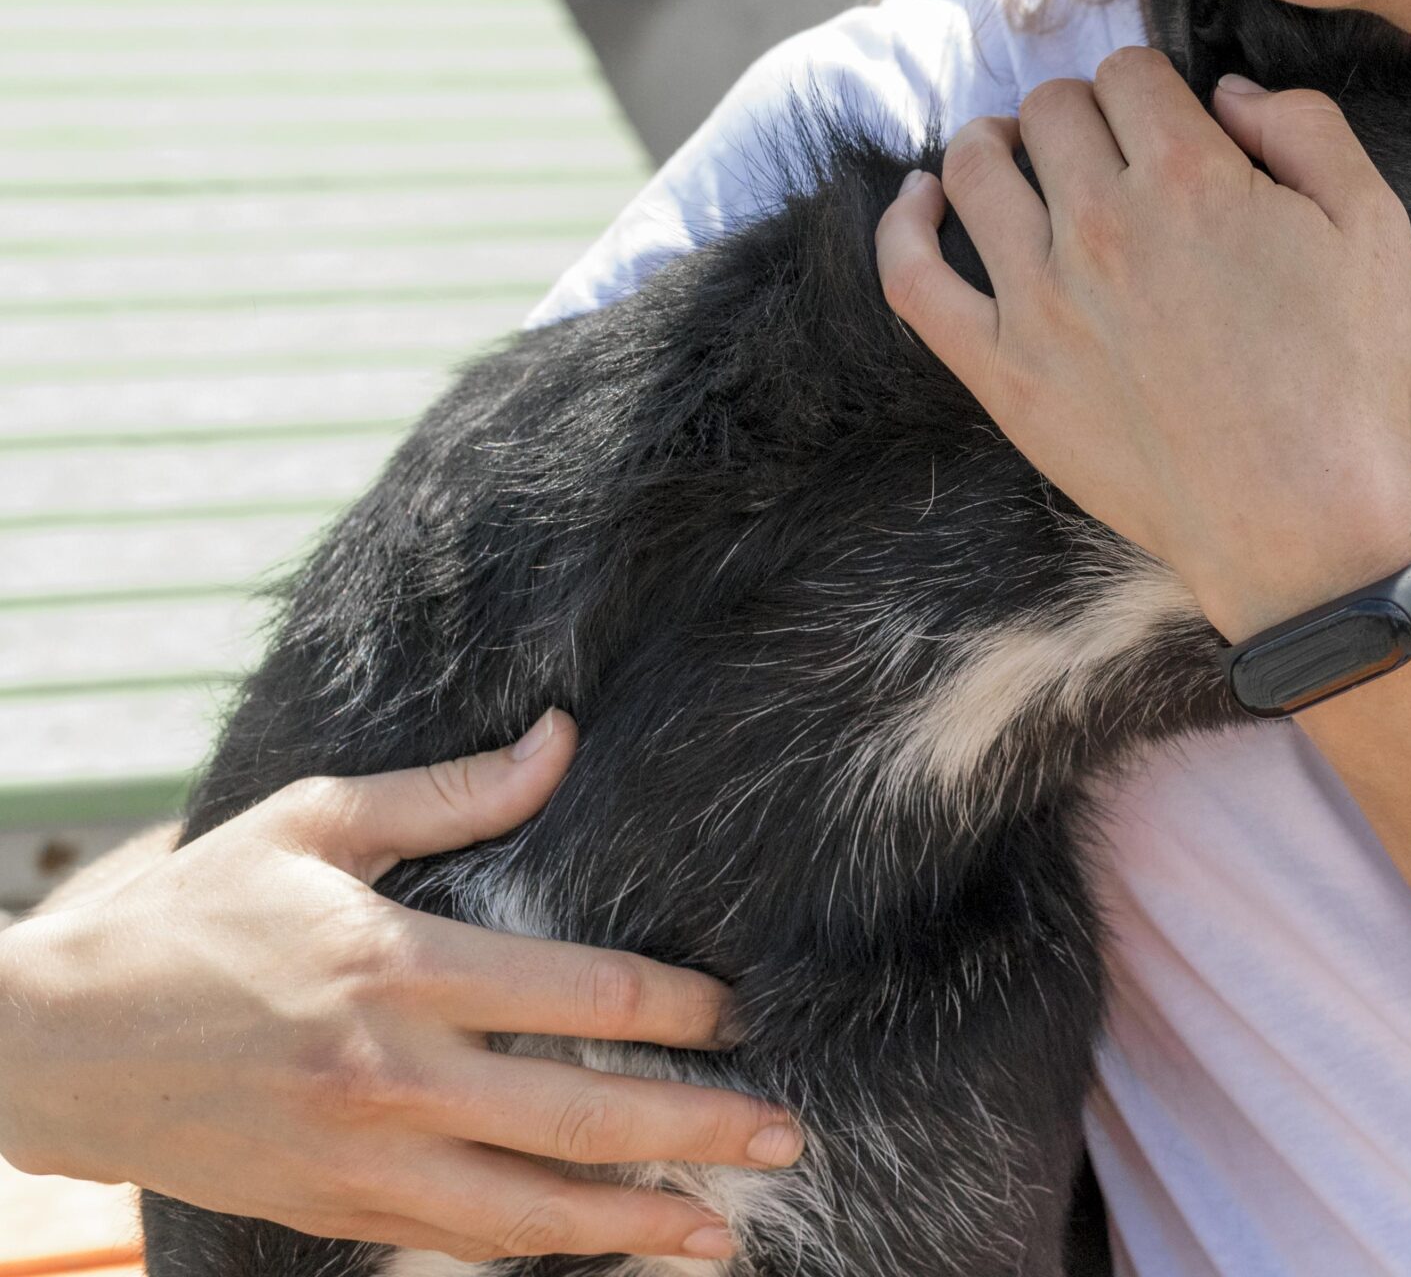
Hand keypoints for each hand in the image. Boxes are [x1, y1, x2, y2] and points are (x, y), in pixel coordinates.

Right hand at [0, 711, 799, 1262]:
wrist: (53, 1043)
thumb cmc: (193, 914)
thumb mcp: (315, 825)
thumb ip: (454, 794)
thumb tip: (562, 737)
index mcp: (401, 967)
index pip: (583, 993)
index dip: (679, 1008)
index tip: (741, 1013)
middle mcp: (392, 1075)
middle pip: (582, 1115)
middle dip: (696, 1129)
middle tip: (786, 1132)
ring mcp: (361, 1158)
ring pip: (531, 1208)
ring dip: (636, 1221)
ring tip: (723, 1231)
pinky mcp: (330, 1210)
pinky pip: (459, 1239)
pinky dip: (541, 1249)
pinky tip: (604, 1247)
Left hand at [874, 51, 1410, 637]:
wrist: (1305, 524)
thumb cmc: (1349, 381)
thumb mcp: (1373, 228)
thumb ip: (1307, 129)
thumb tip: (1229, 90)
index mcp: (1190, 177)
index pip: (1129, 73)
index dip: (1150, 87)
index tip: (1165, 121)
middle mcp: (1102, 224)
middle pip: (1053, 111)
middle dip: (1083, 112)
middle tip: (1108, 152)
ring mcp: (1039, 300)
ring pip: (976, 169)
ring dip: (995, 143)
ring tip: (1015, 154)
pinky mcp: (1002, 373)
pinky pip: (913, 278)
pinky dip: (903, 224)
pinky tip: (919, 198)